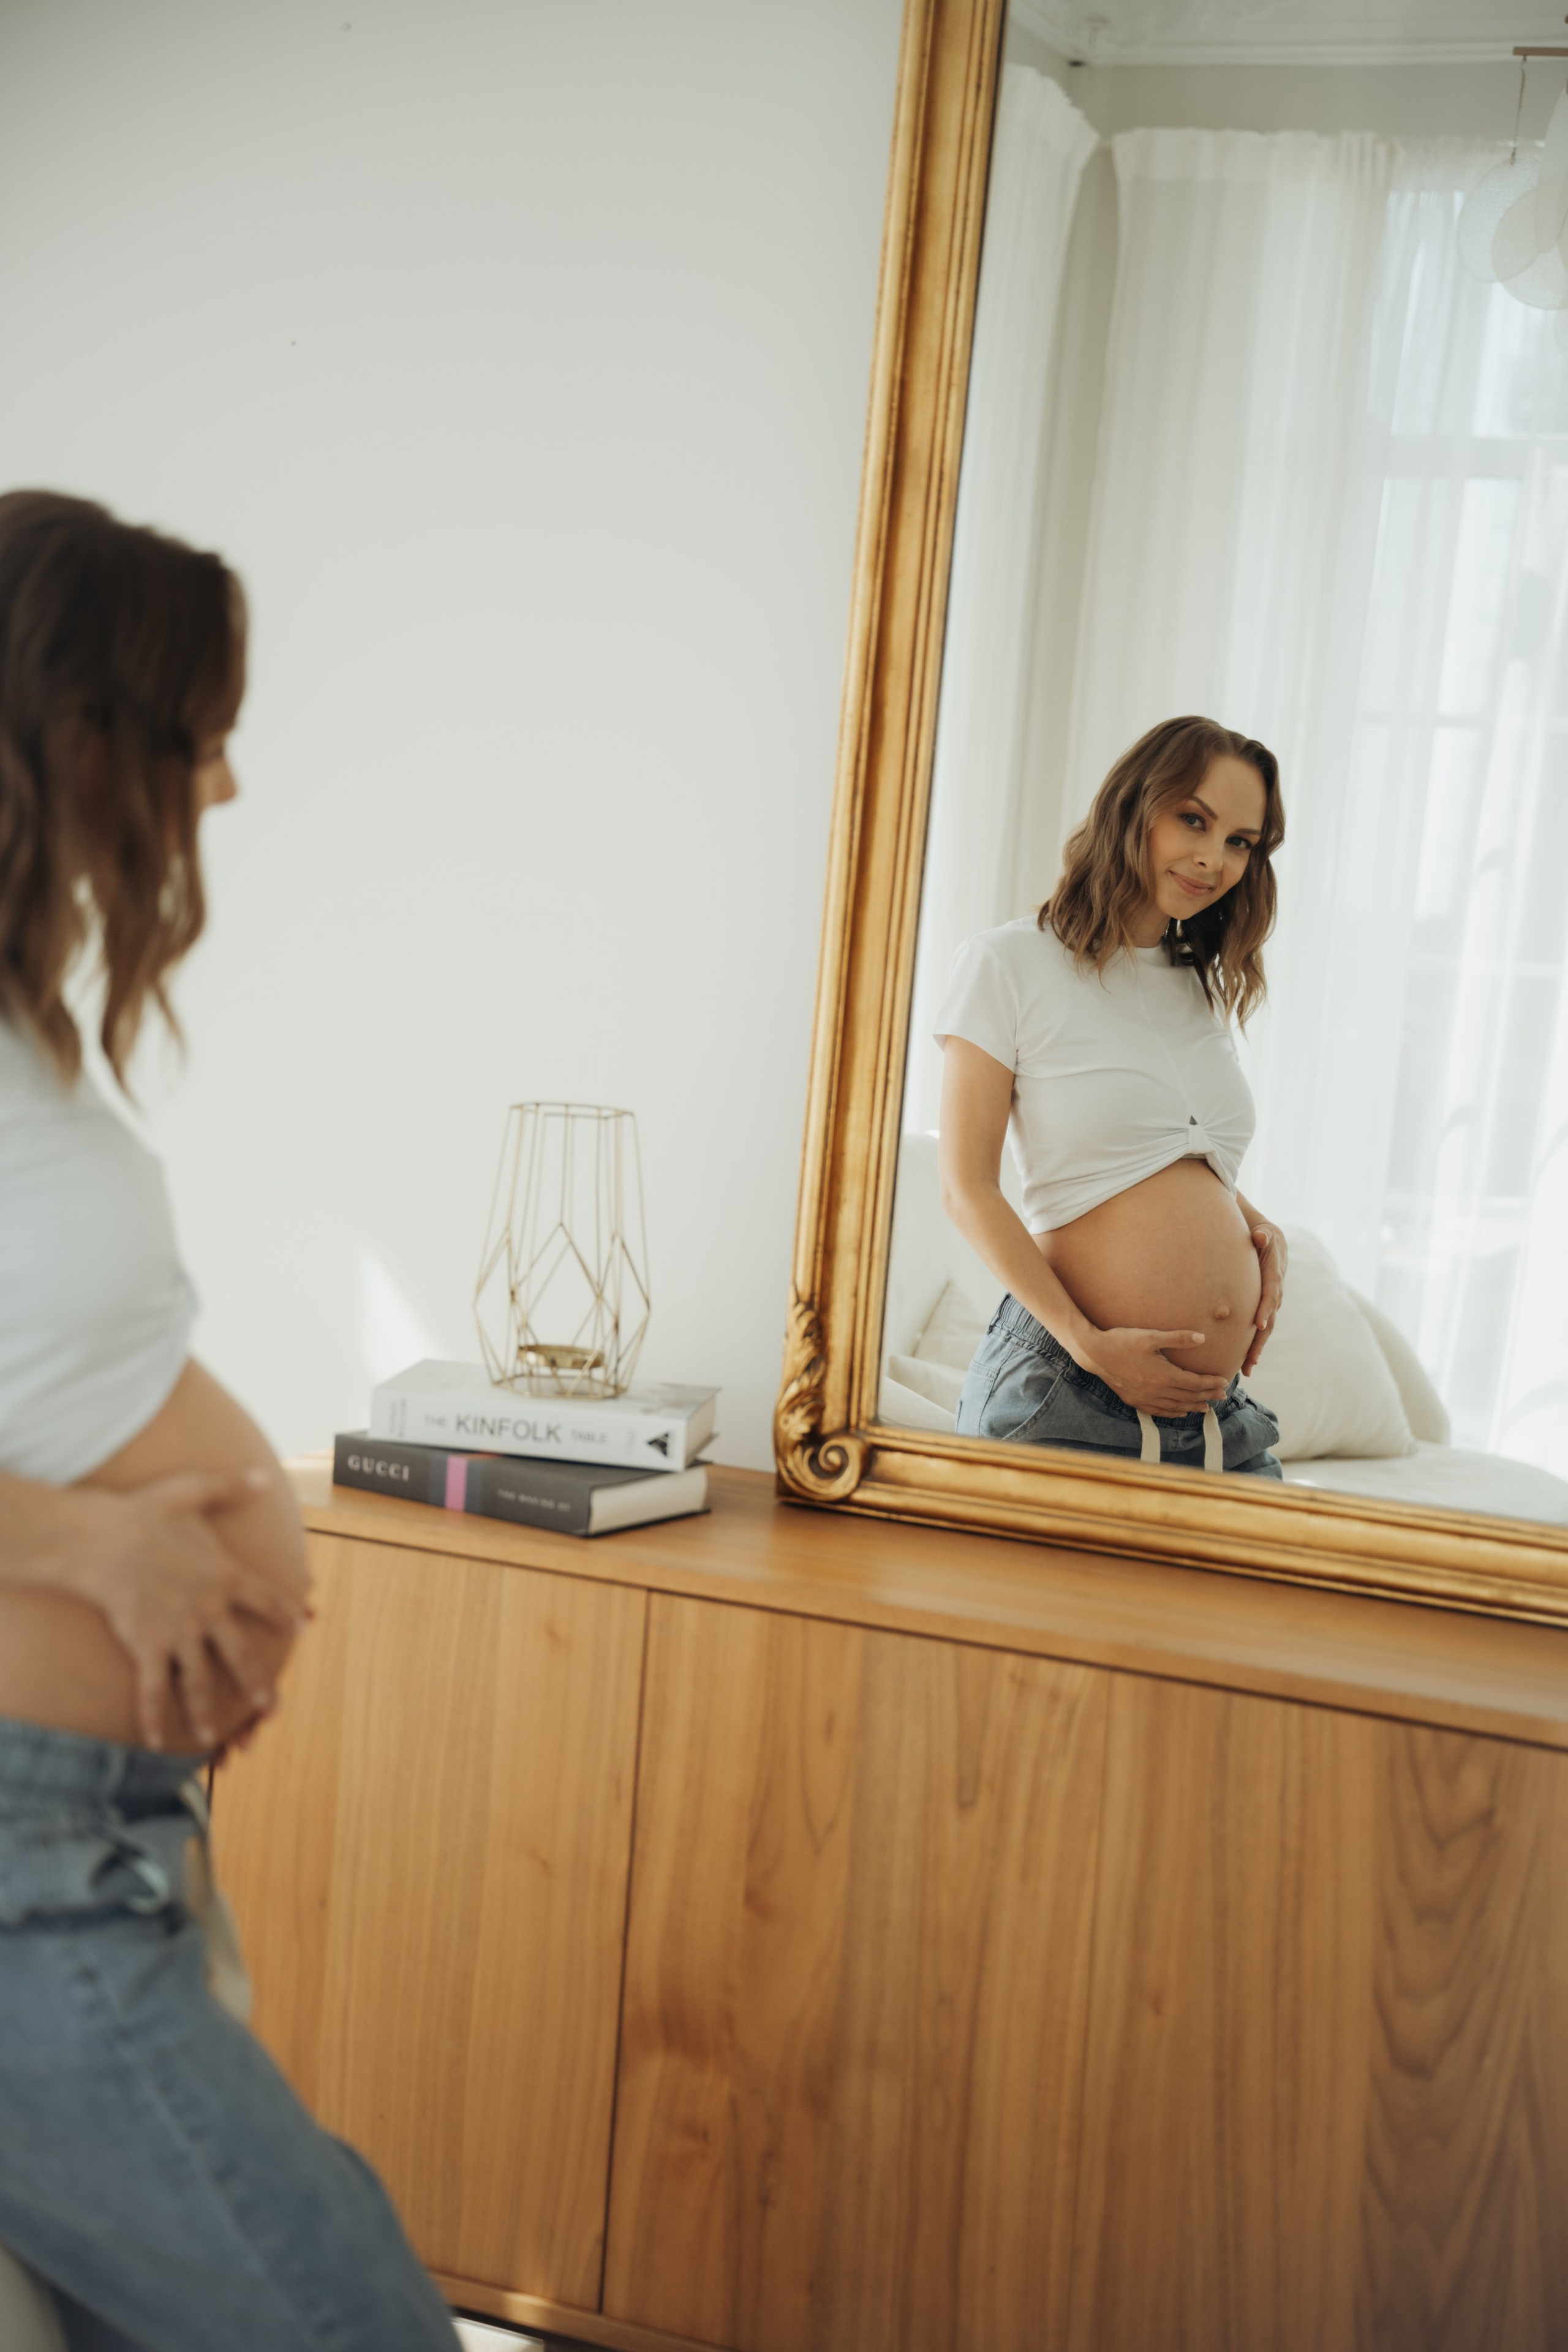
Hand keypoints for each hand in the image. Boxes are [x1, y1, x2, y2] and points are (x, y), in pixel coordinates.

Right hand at [58, 1469, 307, 1750]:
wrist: (100, 1539)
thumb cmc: (144, 1512)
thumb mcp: (193, 1490)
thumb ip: (230, 1486)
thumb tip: (264, 1477)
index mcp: (223, 1576)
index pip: (265, 1597)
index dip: (286, 1611)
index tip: (306, 1624)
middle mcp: (206, 1610)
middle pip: (238, 1653)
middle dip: (256, 1682)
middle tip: (273, 1707)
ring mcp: (177, 1631)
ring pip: (198, 1679)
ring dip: (206, 1709)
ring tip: (217, 1736)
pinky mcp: (145, 1645)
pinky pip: (152, 1689)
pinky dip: (153, 1717)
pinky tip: (157, 1742)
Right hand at [1082, 1328, 1231, 1416]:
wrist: (1095, 1353)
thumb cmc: (1123, 1341)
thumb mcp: (1151, 1336)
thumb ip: (1178, 1338)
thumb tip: (1202, 1338)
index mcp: (1164, 1375)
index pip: (1194, 1383)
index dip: (1211, 1383)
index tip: (1224, 1381)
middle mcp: (1156, 1390)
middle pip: (1188, 1397)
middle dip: (1207, 1396)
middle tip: (1222, 1395)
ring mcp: (1145, 1398)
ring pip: (1175, 1407)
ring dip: (1193, 1406)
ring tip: (1206, 1406)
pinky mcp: (1134, 1400)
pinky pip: (1158, 1411)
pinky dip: (1173, 1413)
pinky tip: (1180, 1412)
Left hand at [1242, 1221, 1287, 1376]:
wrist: (1267, 1239)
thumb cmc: (1260, 1234)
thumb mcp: (1263, 1231)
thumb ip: (1262, 1236)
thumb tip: (1260, 1238)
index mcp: (1274, 1273)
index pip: (1270, 1293)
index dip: (1265, 1308)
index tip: (1258, 1324)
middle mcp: (1276, 1290)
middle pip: (1269, 1318)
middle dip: (1260, 1339)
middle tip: (1251, 1359)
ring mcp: (1272, 1301)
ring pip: (1266, 1327)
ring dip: (1257, 1347)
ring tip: (1247, 1368)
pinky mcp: (1265, 1307)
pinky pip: (1261, 1327)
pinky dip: (1255, 1344)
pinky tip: (1246, 1362)